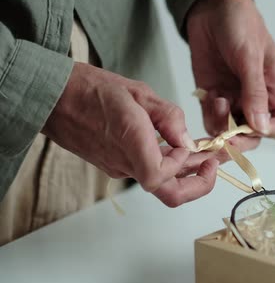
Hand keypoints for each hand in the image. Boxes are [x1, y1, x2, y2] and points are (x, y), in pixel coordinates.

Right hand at [43, 62, 223, 206]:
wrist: (52, 96)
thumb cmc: (91, 89)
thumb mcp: (139, 92)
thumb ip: (169, 118)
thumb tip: (188, 142)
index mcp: (130, 141)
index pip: (160, 178)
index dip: (182, 166)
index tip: (190, 146)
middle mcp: (125, 162)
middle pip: (168, 193)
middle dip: (198, 184)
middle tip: (213, 164)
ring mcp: (119, 167)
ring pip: (161, 182)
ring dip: (186, 169)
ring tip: (204, 150)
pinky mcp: (116, 165)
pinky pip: (147, 171)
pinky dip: (168, 162)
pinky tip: (176, 145)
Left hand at [186, 0, 274, 142]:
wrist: (211, 7)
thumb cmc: (241, 24)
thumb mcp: (250, 57)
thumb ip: (255, 93)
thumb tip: (262, 127)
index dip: (274, 134)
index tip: (256, 128)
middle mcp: (257, 102)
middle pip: (255, 137)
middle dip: (240, 139)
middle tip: (226, 134)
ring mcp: (235, 101)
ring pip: (230, 134)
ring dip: (221, 125)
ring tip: (218, 100)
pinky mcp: (213, 98)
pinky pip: (211, 121)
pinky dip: (209, 115)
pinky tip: (210, 95)